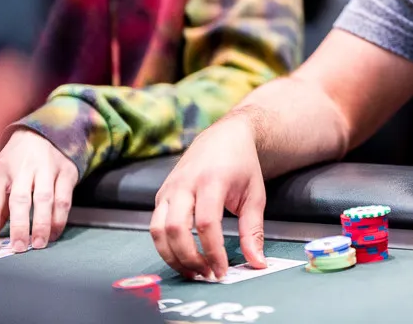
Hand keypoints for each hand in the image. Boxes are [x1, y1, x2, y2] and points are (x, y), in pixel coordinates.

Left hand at [0, 129, 78, 252]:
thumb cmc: (17, 161)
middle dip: (20, 226)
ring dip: (43, 224)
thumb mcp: (0, 177)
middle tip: (19, 247)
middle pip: (20, 199)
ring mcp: (47, 168)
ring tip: (40, 243)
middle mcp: (23, 168)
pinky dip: (60, 217)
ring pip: (45, 199)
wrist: (43, 132)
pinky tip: (55, 231)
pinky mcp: (67, 171)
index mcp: (0, 170)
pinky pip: (65, 198)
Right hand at [150, 115, 266, 280]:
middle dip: (189, 258)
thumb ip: (254, 230)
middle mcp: (185, 183)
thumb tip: (257, 263)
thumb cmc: (242, 166)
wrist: (225, 137)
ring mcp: (169, 188)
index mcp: (212, 180)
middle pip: (176, 229)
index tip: (222, 271)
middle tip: (207, 274)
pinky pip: (155, 226)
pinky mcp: (160, 194)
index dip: (212, 252)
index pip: (206, 224)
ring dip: (173, 257)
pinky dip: (166, 246)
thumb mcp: (255, 195)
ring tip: (194, 272)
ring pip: (158, 230)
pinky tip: (183, 257)